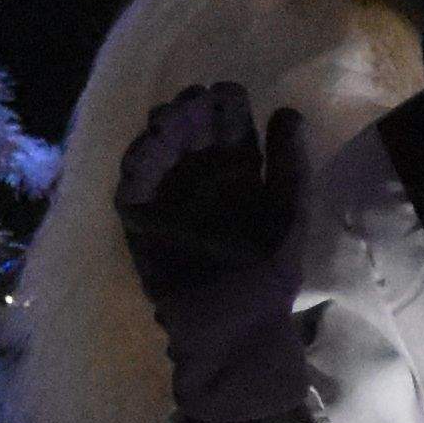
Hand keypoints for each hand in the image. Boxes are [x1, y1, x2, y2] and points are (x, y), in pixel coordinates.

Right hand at [113, 83, 301, 304]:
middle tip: (193, 99)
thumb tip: (288, 110)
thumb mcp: (289, 215)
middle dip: (189, 113)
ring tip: (170, 116)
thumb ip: (291, 165)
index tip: (228, 91)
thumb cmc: (269, 277)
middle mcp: (201, 186)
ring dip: (161, 132)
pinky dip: (136, 166)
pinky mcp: (142, 227)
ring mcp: (169, 204)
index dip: (225, 109)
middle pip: (189, 136)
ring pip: (158, 155)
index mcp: (239, 180)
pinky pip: (132, 190)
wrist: (237, 331)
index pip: (227, 132)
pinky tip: (146, 147)